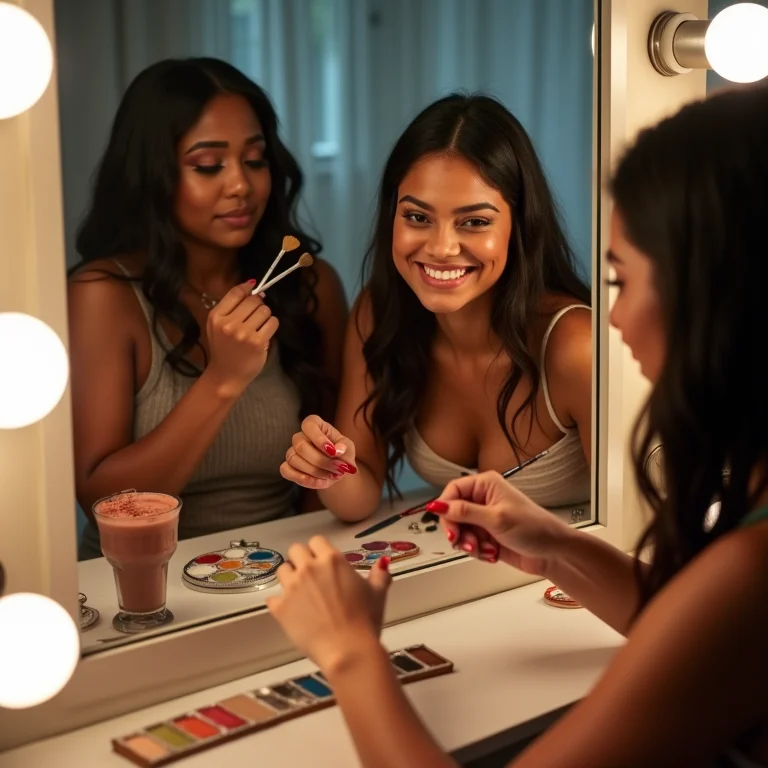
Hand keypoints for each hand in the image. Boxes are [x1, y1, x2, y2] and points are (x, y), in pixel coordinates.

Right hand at [205, 280, 278, 392]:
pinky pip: (273, 322)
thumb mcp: (217, 325)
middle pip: (253, 300)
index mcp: (216, 316)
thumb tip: (252, 286)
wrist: (226, 375)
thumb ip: (231, 306)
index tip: (253, 291)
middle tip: (255, 317)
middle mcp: (228, 323)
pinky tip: (265, 333)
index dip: (248, 289)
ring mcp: (243, 333)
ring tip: (259, 326)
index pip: (236, 293)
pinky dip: (272, 325)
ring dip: (266, 316)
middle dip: (258, 305)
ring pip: (265, 310)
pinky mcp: (257, 342)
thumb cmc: (223, 349)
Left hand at [267, 536, 391, 671]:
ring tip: (300, 593)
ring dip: (289, 578)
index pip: (317, 541)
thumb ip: (379, 575)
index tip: (324, 562)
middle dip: (301, 559)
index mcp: (331, 560)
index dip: (319, 550)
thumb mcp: (377, 594)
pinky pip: (272, 598)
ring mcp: (292, 588)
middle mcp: (309, 568)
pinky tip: (291, 612)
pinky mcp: (280, 608)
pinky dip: (280, 603)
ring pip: (282, 570)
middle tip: (311, 575)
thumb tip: (383, 563)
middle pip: (295, 550)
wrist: (348, 650)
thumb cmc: (365, 620)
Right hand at [280, 415, 357, 489]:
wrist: (337, 471)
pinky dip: (303, 479)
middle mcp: (300, 436)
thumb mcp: (348, 448)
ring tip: (332, 476)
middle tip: (338, 469)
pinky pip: (286, 471)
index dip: (319, 438)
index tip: (332, 451)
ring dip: (315, 471)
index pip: (309, 425)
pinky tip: (320, 482)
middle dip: (321, 461)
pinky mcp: (287, 467)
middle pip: (301, 446)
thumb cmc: (341, 454)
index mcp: (315, 425)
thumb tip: (338, 450)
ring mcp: (292, 451)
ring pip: (294, 460)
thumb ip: (344, 447)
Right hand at [429, 471, 571, 575]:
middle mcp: (483, 499)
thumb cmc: (533, 528)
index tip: (448, 527)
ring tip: (485, 549)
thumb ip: (463, 512)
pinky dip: (477, 551)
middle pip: (453, 513)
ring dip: (469, 544)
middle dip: (458, 531)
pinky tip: (492, 553)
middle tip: (467, 544)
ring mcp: (485, 519)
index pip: (452, 491)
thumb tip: (436, 505)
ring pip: (460, 531)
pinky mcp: (487, 536)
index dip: (446, 508)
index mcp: (485, 485)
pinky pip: (470, 544)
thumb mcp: (495, 518)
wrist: (553, 553)